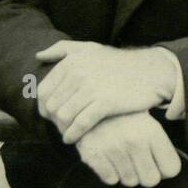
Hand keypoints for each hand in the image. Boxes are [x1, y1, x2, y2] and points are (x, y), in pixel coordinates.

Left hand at [35, 41, 175, 143]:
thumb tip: (39, 56)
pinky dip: (73, 134)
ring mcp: (91, 88)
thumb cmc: (117, 63)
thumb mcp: (90, 48)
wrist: (149, 72)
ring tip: (66, 133)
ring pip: (64, 116)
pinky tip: (72, 139)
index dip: (44, 107)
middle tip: (60, 127)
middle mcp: (78, 73)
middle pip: (52, 105)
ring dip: (62, 128)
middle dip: (53, 120)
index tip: (51, 116)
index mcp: (71, 62)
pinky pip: (81, 123)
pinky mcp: (105, 103)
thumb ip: (62, 49)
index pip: (44, 91)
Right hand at [74, 111, 181, 187]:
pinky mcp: (93, 154)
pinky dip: (110, 173)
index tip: (158, 162)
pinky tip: (109, 158)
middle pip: (151, 180)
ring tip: (123, 155)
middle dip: (146, 174)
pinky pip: (111, 180)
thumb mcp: (149, 122)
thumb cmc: (125, 117)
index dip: (164, 168)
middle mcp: (133, 140)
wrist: (92, 103)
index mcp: (152, 131)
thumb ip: (163, 146)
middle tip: (139, 161)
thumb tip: (171, 170)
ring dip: (128, 173)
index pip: (171, 169)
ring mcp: (113, 148)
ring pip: (130, 182)